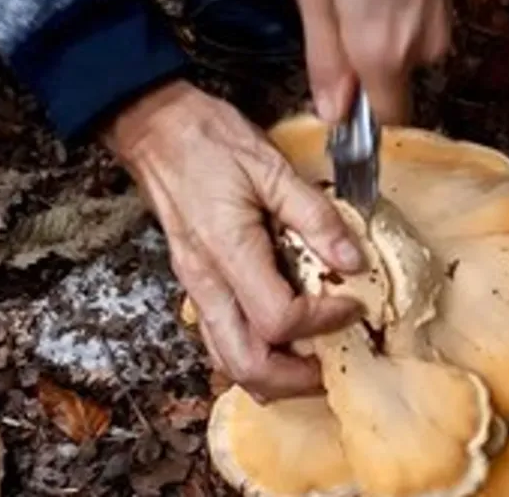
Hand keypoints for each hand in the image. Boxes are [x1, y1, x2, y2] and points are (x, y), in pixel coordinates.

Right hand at [101, 80, 364, 401]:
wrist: (155, 129)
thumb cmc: (207, 141)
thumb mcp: (271, 168)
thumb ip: (315, 216)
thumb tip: (352, 258)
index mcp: (227, 252)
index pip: (278, 319)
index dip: (324, 321)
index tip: (353, 304)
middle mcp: (206, 282)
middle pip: (245, 365)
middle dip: (295, 379)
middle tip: (334, 365)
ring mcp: (196, 287)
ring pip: (227, 361)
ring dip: (272, 376)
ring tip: (311, 362)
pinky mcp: (196, 283)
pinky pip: (220, 339)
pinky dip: (254, 353)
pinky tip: (281, 338)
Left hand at [291, 0, 452, 124]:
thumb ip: (325, 62)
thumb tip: (333, 113)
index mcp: (382, 53)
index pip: (388, 119)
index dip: (365, 114)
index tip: (346, 97)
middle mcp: (423, 46)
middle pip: (395, 79)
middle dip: (368, 60)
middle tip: (342, 14)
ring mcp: (443, 18)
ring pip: (409, 47)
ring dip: (386, 30)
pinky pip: (422, 19)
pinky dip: (403, 6)